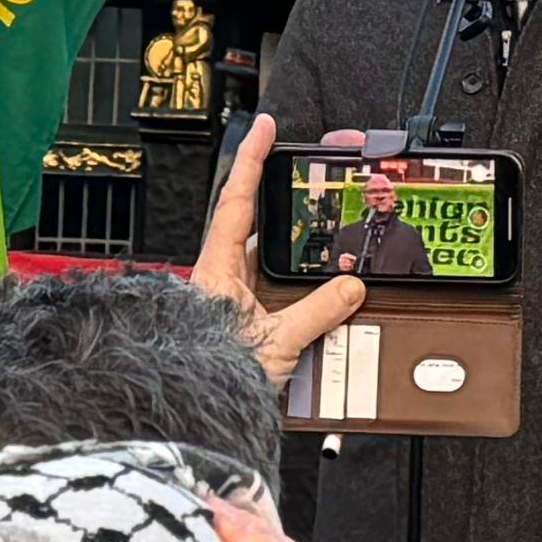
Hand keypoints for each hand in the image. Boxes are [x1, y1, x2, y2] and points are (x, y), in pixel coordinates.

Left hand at [190, 114, 369, 386]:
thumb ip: (316, 312)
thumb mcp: (274, 342)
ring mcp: (230, 298)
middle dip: (286, 199)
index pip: (236, 199)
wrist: (192, 414)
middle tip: (314, 174)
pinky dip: (298, 285)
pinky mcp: (241, 320)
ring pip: (267, 259)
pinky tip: (323, 292)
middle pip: (255, 223)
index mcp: (217, 268)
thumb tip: (349, 287)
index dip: (252, 159)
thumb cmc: (210, 376)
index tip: (266, 127)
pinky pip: (273, 290)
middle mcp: (220, 277)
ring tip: (329, 232)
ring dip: (296, 249)